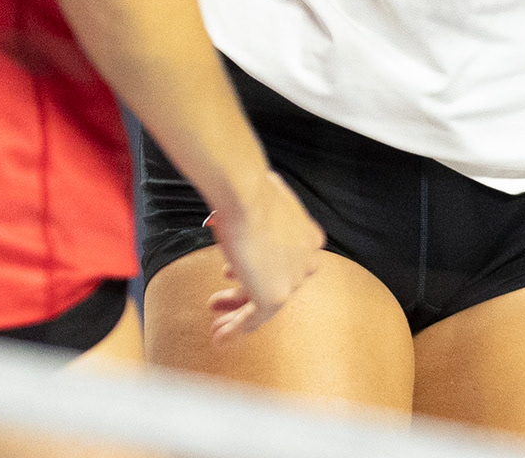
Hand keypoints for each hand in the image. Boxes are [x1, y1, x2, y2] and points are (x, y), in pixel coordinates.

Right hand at [204, 171, 322, 338]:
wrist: (245, 192)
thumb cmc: (246, 188)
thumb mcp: (260, 198)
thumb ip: (257, 209)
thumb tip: (237, 201)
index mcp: (308, 237)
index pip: (284, 262)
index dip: (255, 266)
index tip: (228, 272)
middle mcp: (306, 261)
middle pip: (274, 282)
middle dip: (245, 289)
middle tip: (222, 293)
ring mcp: (292, 281)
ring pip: (264, 305)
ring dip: (237, 313)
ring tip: (216, 318)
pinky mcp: (275, 296)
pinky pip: (254, 319)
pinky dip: (236, 329)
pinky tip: (221, 337)